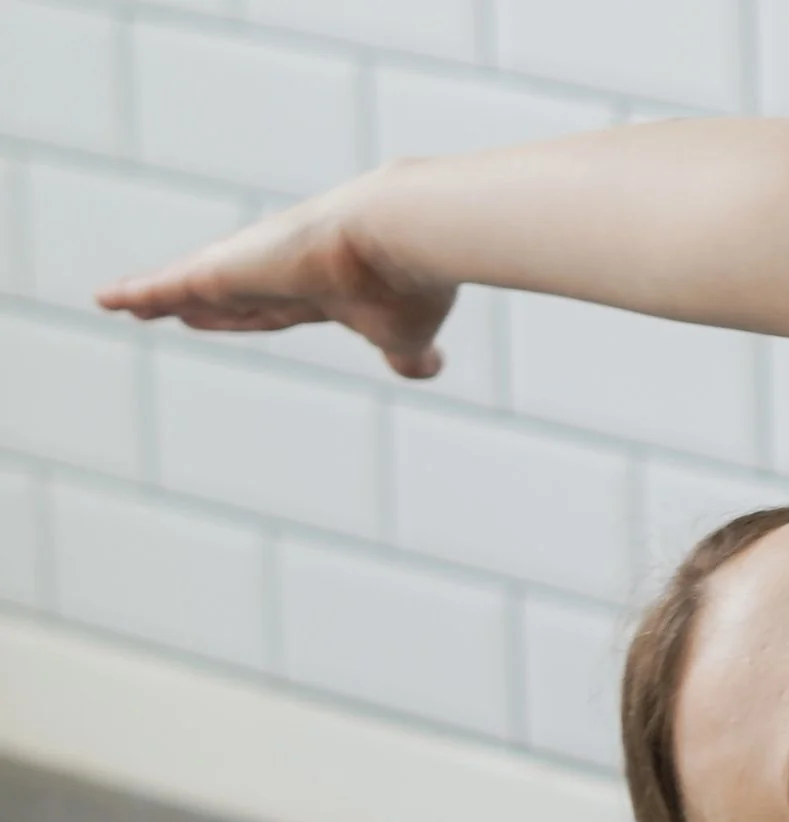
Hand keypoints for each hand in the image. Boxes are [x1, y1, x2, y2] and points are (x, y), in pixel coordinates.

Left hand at [94, 181, 456, 380]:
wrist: (398, 237)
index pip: (277, 305)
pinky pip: (170, 284)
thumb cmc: (410, 283)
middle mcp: (279, 270)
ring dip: (157, 294)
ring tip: (123, 301)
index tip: (234, 316)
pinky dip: (140, 292)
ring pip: (193, 284)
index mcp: (322, 288)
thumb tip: (425, 366)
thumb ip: (407, 354)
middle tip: (165, 303)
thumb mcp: (406, 334)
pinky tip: (112, 300)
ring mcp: (250, 265)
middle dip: (199, 300)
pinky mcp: (225, 269)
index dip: (252, 314)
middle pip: (227, 291)